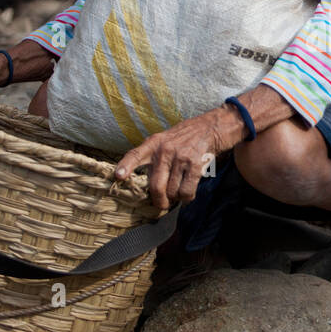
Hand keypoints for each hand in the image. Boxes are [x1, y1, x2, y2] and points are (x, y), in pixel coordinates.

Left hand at [114, 107, 238, 210]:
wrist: (212, 126)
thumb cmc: (187, 136)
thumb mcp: (166, 139)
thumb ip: (156, 156)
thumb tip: (152, 185)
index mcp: (154, 143)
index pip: (136, 154)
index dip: (126, 166)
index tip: (119, 176)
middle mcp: (165, 150)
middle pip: (155, 185)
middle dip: (159, 201)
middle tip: (162, 205)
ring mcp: (180, 157)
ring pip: (172, 191)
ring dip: (176, 198)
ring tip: (180, 192)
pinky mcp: (195, 164)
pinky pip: (187, 190)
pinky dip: (187, 197)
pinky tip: (188, 194)